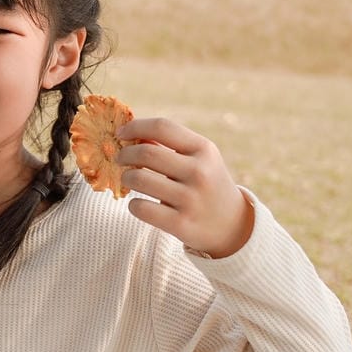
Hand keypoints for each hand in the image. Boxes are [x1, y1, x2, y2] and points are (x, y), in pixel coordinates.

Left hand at [116, 116, 254, 257]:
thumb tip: (131, 133)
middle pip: (146, 153)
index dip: (135, 127)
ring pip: (139, 179)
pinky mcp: (181, 224)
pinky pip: (141, 208)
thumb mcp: (199, 159)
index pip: (162, 127)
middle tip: (120, 159)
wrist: (231, 224)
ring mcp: (190, 199)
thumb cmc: (206, 183)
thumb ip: (170, 144)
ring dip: (125, 178)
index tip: (120, 133)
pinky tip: (138, 204)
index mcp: (203, 149)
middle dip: (125, 154)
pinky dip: (133, 205)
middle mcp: (199, 172)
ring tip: (128, 180)